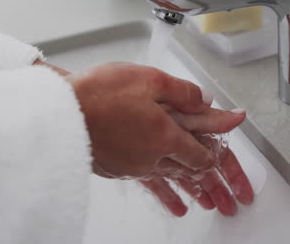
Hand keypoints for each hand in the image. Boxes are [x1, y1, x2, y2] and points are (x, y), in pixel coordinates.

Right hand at [35, 60, 253, 216]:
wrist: (59, 114)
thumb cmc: (98, 94)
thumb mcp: (148, 80)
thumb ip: (182, 93)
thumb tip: (206, 100)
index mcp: (165, 134)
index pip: (202, 152)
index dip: (219, 155)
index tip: (228, 158)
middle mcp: (153, 156)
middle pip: (192, 172)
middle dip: (214, 184)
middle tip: (231, 198)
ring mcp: (136, 166)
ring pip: (174, 180)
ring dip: (194, 192)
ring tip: (210, 204)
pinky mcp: (119, 169)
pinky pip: (150, 185)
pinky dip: (166, 197)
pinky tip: (175, 208)